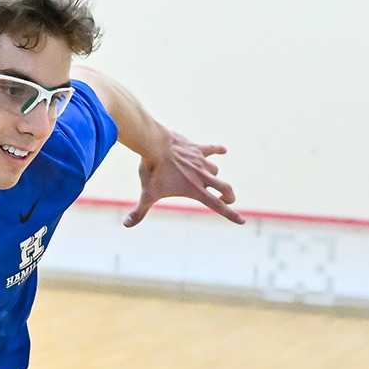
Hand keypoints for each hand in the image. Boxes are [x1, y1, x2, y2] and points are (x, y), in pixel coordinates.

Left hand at [125, 131, 243, 226]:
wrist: (154, 143)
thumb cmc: (151, 170)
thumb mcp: (147, 193)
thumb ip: (139, 211)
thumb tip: (126, 225)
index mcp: (194, 190)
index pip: (217, 206)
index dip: (231, 215)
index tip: (242, 221)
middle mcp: (202, 176)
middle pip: (225, 188)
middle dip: (229, 196)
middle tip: (227, 199)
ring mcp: (201, 161)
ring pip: (215, 170)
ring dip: (214, 175)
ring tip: (207, 177)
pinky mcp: (197, 148)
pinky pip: (212, 149)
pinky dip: (218, 150)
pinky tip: (223, 150)